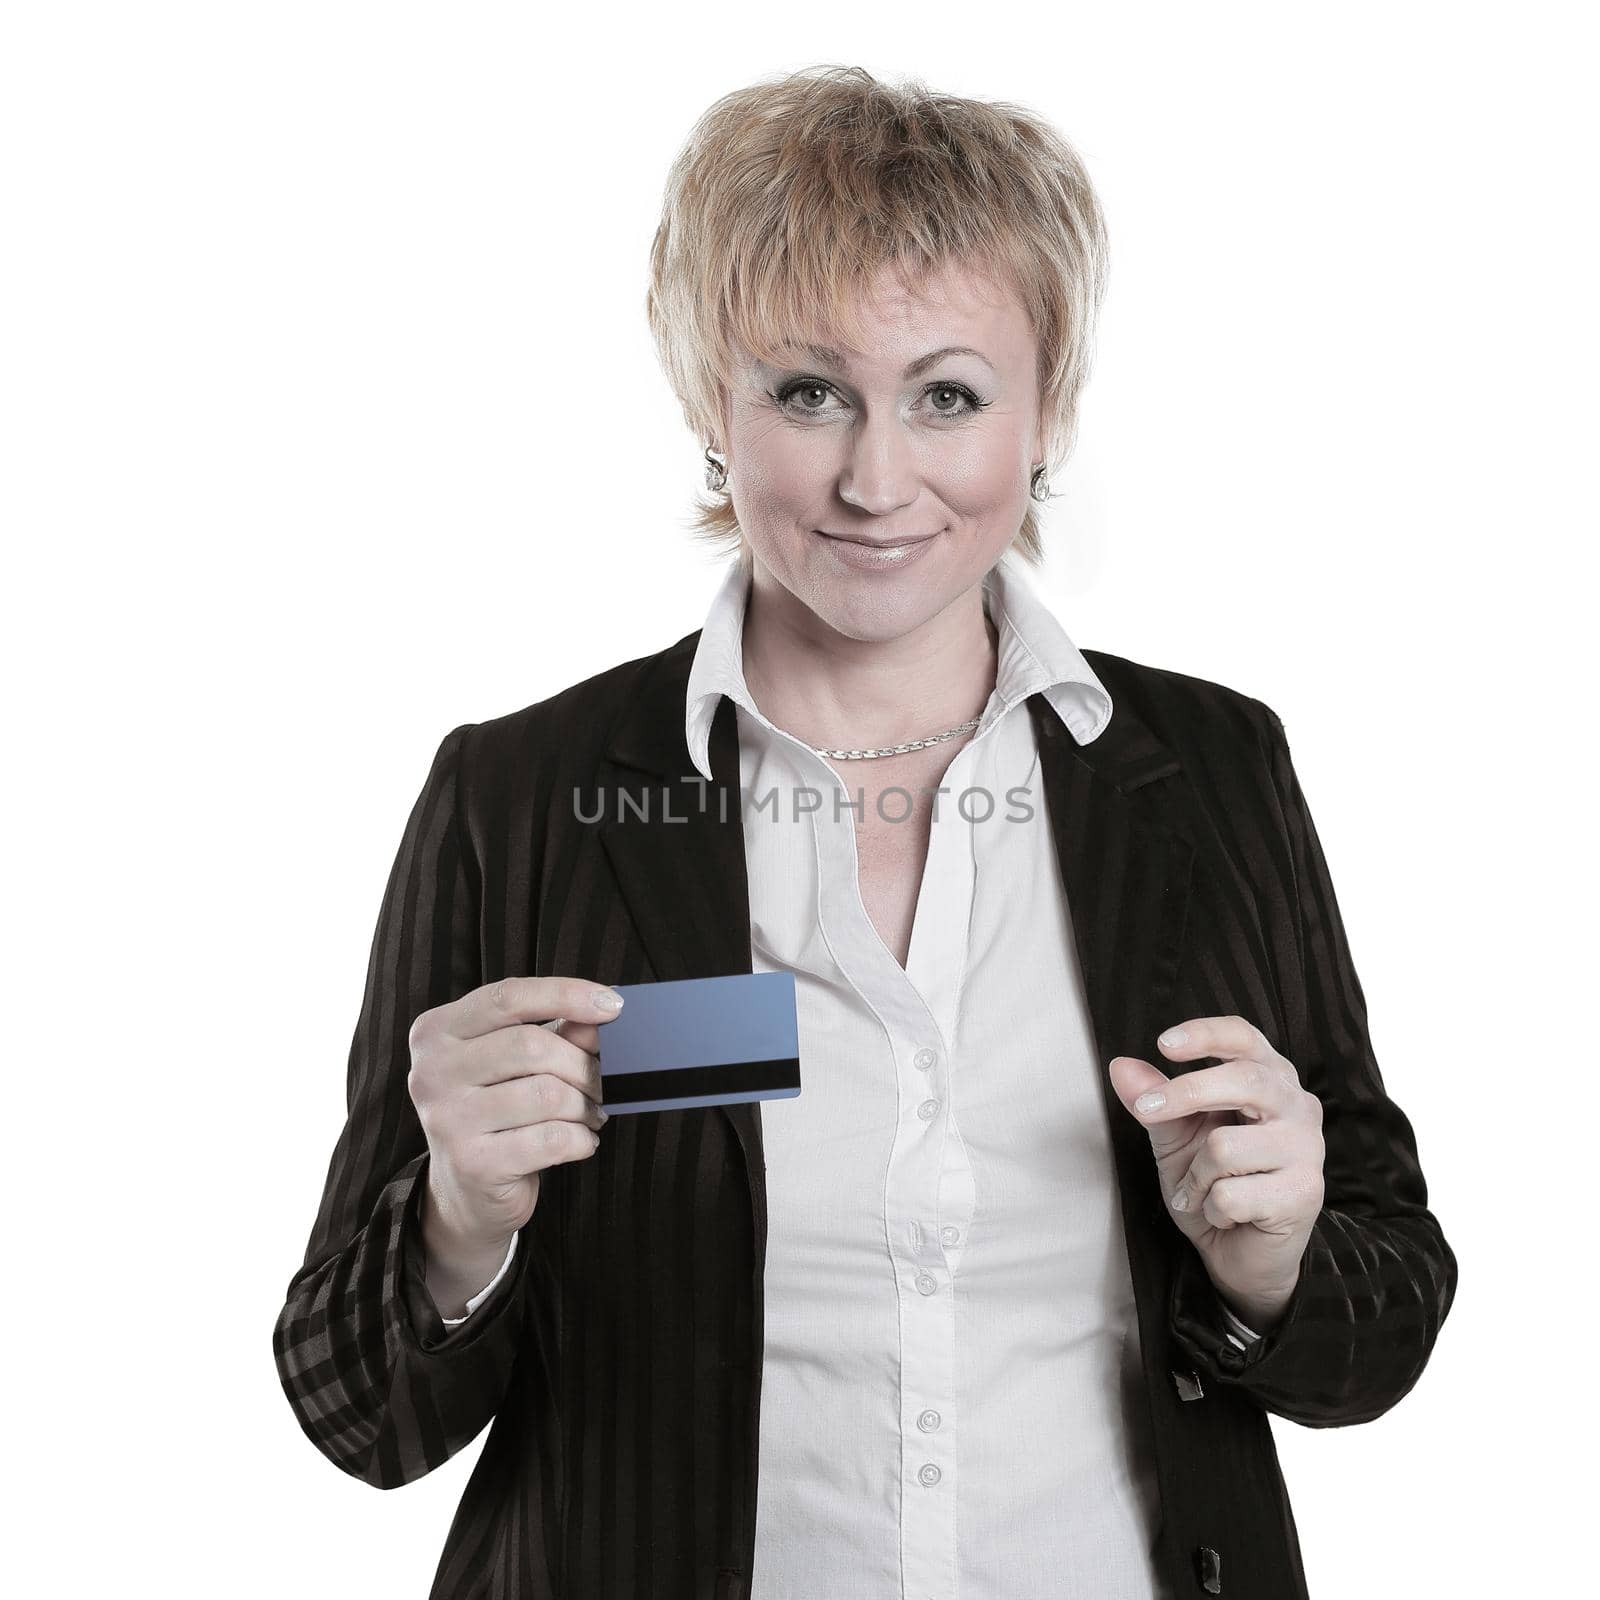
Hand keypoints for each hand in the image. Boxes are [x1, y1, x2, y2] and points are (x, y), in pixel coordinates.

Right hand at [407, 976, 619, 1256]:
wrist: (465, 1191)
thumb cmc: (497, 1111)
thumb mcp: (520, 1062)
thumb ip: (558, 1030)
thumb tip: (604, 1008)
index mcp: (438, 1031)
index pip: (508, 997)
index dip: (566, 994)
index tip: (612, 1005)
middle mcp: (431, 1072)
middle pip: (532, 1047)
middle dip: (582, 1065)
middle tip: (601, 1082)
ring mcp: (448, 1119)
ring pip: (548, 1094)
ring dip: (584, 1106)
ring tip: (588, 1114)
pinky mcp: (473, 1163)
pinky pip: (552, 1138)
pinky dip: (581, 1139)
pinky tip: (579, 1141)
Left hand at [1109, 1015, 1324, 1333]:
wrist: (1242, 1253)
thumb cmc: (1215, 1182)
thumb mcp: (1175, 1136)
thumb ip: (1153, 1100)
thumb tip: (1121, 1066)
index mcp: (1269, 1078)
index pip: (1245, 1038)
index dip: (1206, 1034)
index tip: (1163, 1044)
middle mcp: (1297, 1106)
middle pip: (1243, 1079)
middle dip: (1185, 1094)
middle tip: (1146, 1111)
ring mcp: (1307, 1149)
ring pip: (1226, 1145)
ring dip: (1195, 1175)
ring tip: (1200, 1190)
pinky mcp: (1305, 1194)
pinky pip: (1232, 1193)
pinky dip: (1211, 1207)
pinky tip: (1224, 1214)